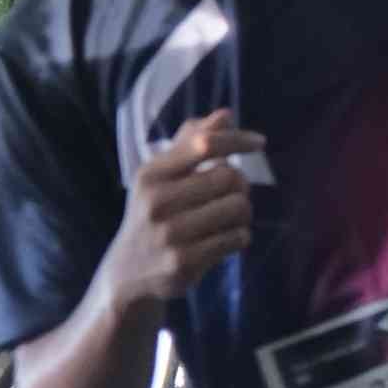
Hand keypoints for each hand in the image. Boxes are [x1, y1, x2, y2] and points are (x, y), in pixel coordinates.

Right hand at [112, 107, 264, 304]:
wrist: (127, 273)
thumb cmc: (154, 213)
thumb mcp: (160, 175)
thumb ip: (191, 142)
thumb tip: (225, 115)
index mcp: (151, 174)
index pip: (204, 144)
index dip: (237, 140)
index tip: (260, 143)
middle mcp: (157, 203)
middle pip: (230, 177)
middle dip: (239, 184)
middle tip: (231, 194)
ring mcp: (170, 236)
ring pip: (239, 207)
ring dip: (242, 211)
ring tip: (228, 218)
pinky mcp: (184, 264)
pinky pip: (237, 238)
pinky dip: (238, 236)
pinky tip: (223, 239)